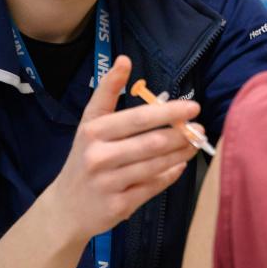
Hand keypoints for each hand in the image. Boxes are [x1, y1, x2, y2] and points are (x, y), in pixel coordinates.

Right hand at [45, 55, 197, 242]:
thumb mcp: (89, 123)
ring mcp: (108, 182)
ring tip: (195, 143)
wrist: (66, 207)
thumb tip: (124, 60)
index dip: (167, 112)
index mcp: (93, 130)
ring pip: (155, 165)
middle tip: (200, 127)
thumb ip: (107, 93)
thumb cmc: (84, 159)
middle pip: (151, 142)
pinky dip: (171, 175)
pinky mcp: (118, 206)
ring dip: (181, 153)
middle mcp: (98, 155)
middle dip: (181, 134)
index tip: (192, 107)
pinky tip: (180, 165)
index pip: (137, 118)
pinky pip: (153, 186)